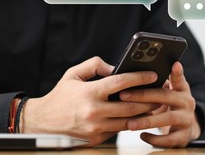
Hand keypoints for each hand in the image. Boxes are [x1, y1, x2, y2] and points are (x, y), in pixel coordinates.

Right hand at [21, 56, 157, 145]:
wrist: (44, 122)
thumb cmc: (60, 96)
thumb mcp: (73, 74)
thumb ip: (94, 65)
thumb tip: (115, 68)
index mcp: (89, 92)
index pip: (121, 83)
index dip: (139, 77)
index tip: (152, 74)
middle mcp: (94, 111)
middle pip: (131, 105)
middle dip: (149, 98)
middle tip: (160, 92)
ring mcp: (96, 127)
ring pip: (129, 121)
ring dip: (144, 113)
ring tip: (154, 104)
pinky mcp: (97, 138)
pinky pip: (119, 130)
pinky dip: (130, 122)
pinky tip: (137, 116)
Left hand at [119, 62, 200, 147]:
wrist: (184, 128)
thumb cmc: (168, 105)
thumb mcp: (167, 92)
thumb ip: (156, 83)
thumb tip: (131, 72)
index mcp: (181, 89)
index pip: (178, 78)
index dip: (177, 72)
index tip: (174, 64)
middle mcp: (186, 103)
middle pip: (165, 96)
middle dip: (143, 95)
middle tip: (123, 95)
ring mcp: (186, 119)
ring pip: (167, 118)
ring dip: (147, 121)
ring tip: (130, 123)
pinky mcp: (184, 136)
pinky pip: (170, 139)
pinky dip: (155, 139)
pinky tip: (142, 136)